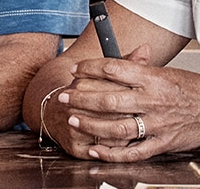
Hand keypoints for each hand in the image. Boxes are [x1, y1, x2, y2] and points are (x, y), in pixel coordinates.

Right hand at [38, 44, 149, 158]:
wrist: (53, 114)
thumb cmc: (84, 93)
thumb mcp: (102, 75)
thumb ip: (126, 63)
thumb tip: (146, 49)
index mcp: (82, 85)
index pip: (112, 87)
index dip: (131, 93)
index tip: (144, 95)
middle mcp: (75, 106)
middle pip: (111, 111)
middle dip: (131, 113)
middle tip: (144, 112)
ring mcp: (74, 128)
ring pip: (109, 133)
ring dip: (127, 132)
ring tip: (138, 126)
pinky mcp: (75, 147)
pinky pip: (103, 150)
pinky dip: (117, 147)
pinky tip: (127, 140)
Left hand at [58, 45, 199, 161]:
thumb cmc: (196, 90)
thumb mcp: (167, 72)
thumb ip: (141, 68)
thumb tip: (117, 61)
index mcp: (154, 78)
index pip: (114, 69)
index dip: (90, 69)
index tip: (76, 70)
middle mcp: (154, 100)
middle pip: (109, 98)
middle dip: (81, 97)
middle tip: (64, 96)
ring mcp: (157, 124)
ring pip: (116, 126)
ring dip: (90, 124)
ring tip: (73, 120)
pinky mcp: (162, 143)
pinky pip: (133, 151)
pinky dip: (112, 152)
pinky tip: (96, 150)